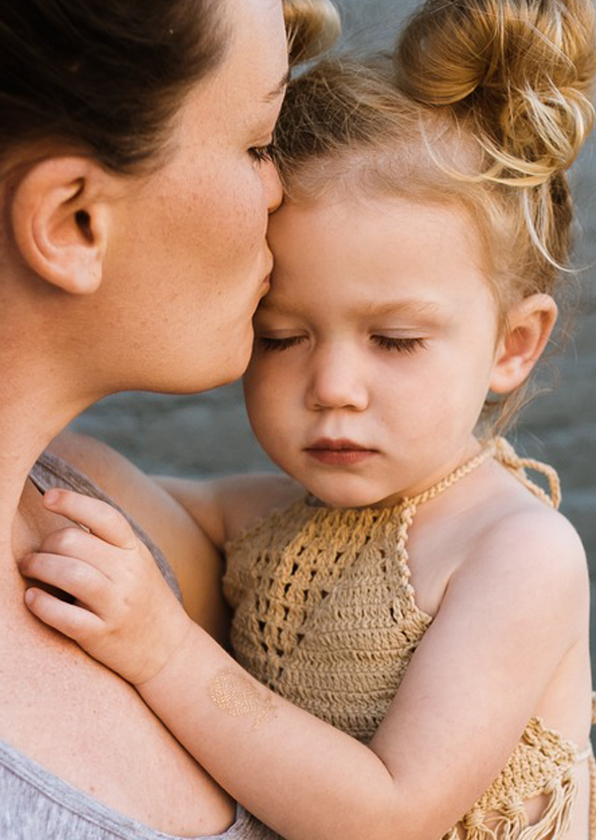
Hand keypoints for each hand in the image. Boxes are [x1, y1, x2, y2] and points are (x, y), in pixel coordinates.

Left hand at [19, 489, 192, 684]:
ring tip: (29, 569)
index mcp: (135, 551)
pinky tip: (32, 598)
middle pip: (73, 541)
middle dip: (45, 544)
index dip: (73, 502)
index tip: (48, 497)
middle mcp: (128, 574)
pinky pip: (63, 615)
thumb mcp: (137, 563)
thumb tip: (63, 520)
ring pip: (68, 573)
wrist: (168, 649)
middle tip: (36, 554)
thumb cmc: (143, 599)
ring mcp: (116, 605)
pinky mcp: (101, 634)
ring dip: (38, 566)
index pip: (104, 516)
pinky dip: (41, 604)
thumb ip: (107, 543)